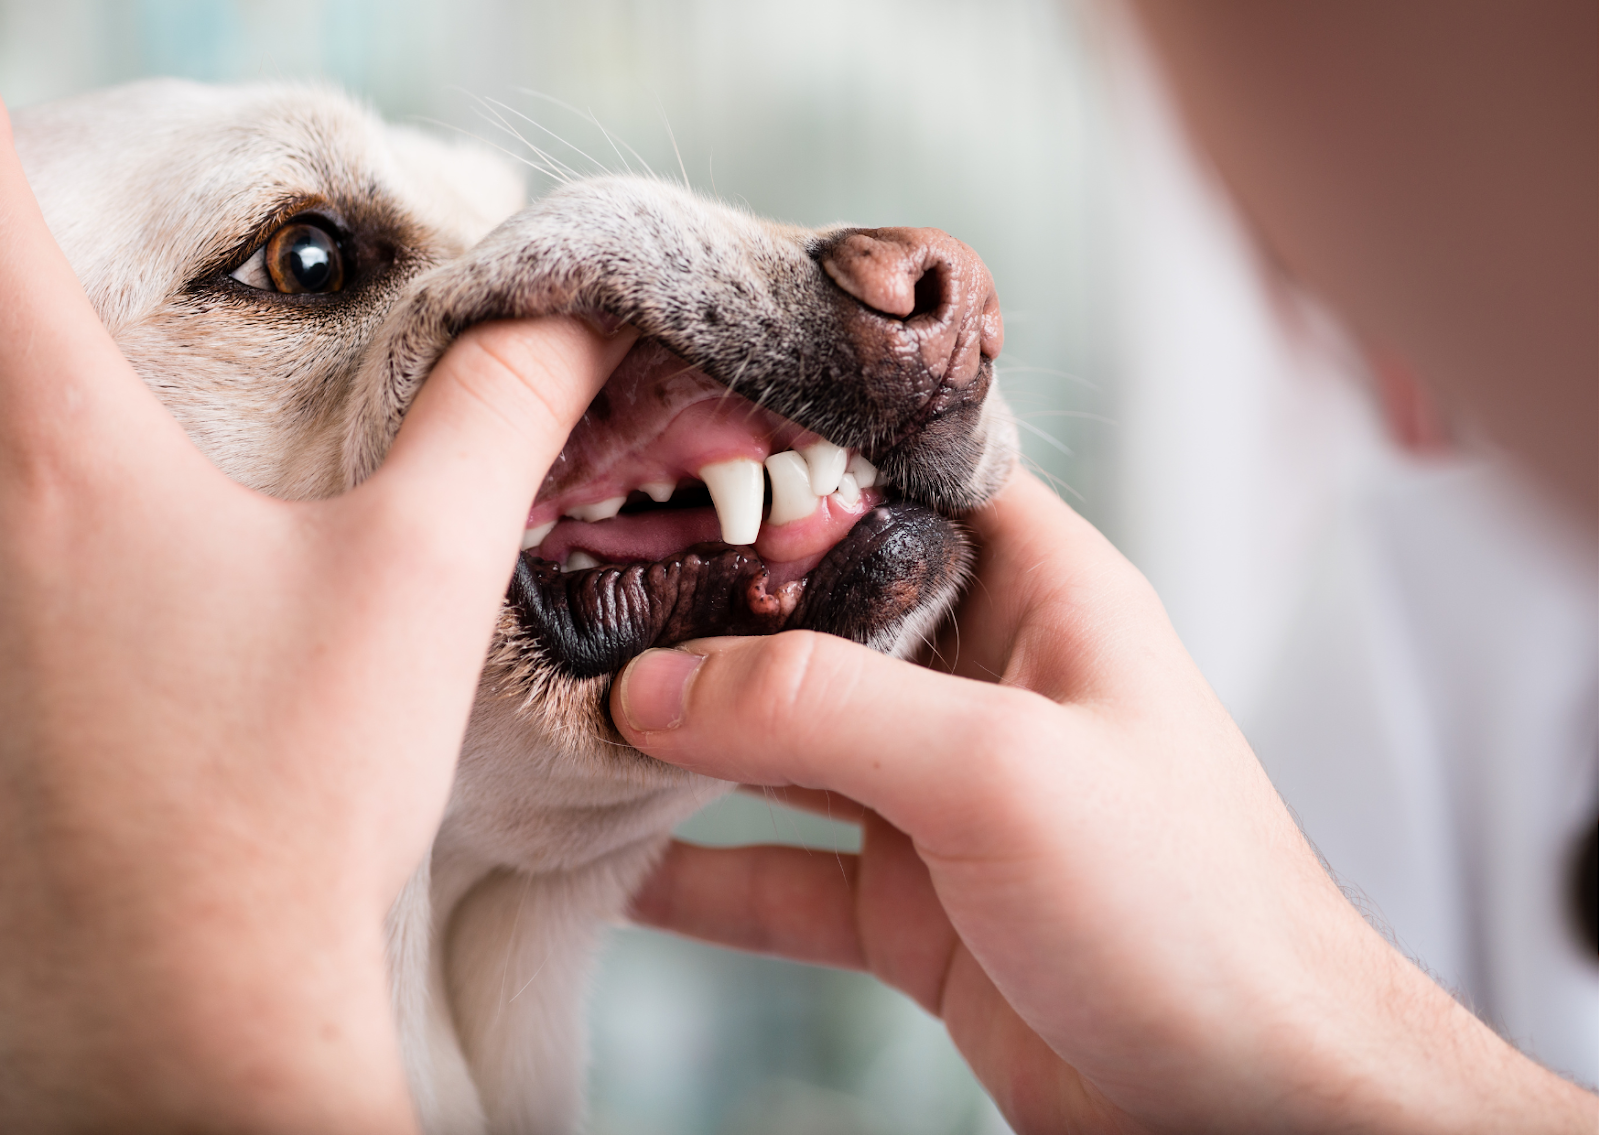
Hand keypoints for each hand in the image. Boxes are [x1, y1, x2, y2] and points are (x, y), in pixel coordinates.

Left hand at [0, 103, 633, 1132]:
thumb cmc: (297, 790)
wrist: (192, 998)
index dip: (23, 166)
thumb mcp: (421, 575)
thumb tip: (572, 310)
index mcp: (63, 456)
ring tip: (133, 457)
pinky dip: (27, 521)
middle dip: (18, 283)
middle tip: (92, 290)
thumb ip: (497, 414)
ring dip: (28, 412)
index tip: (84, 185)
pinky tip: (107, 589)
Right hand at [613, 470, 1593, 1132]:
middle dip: (706, 608)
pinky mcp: (913, 904)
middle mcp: (985, 681)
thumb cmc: (1188, 909)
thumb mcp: (1000, 771)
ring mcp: (942, 797)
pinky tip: (617, 869)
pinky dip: (702, 875)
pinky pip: (782, 874)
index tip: (672, 443)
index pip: (905, 481)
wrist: (1250, 1105)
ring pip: (785, 746)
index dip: (797, 455)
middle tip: (578, 590)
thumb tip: (655, 686)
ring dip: (687, 743)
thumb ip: (821, 709)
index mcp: (1040, 595)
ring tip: (571, 722)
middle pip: (820, 615)